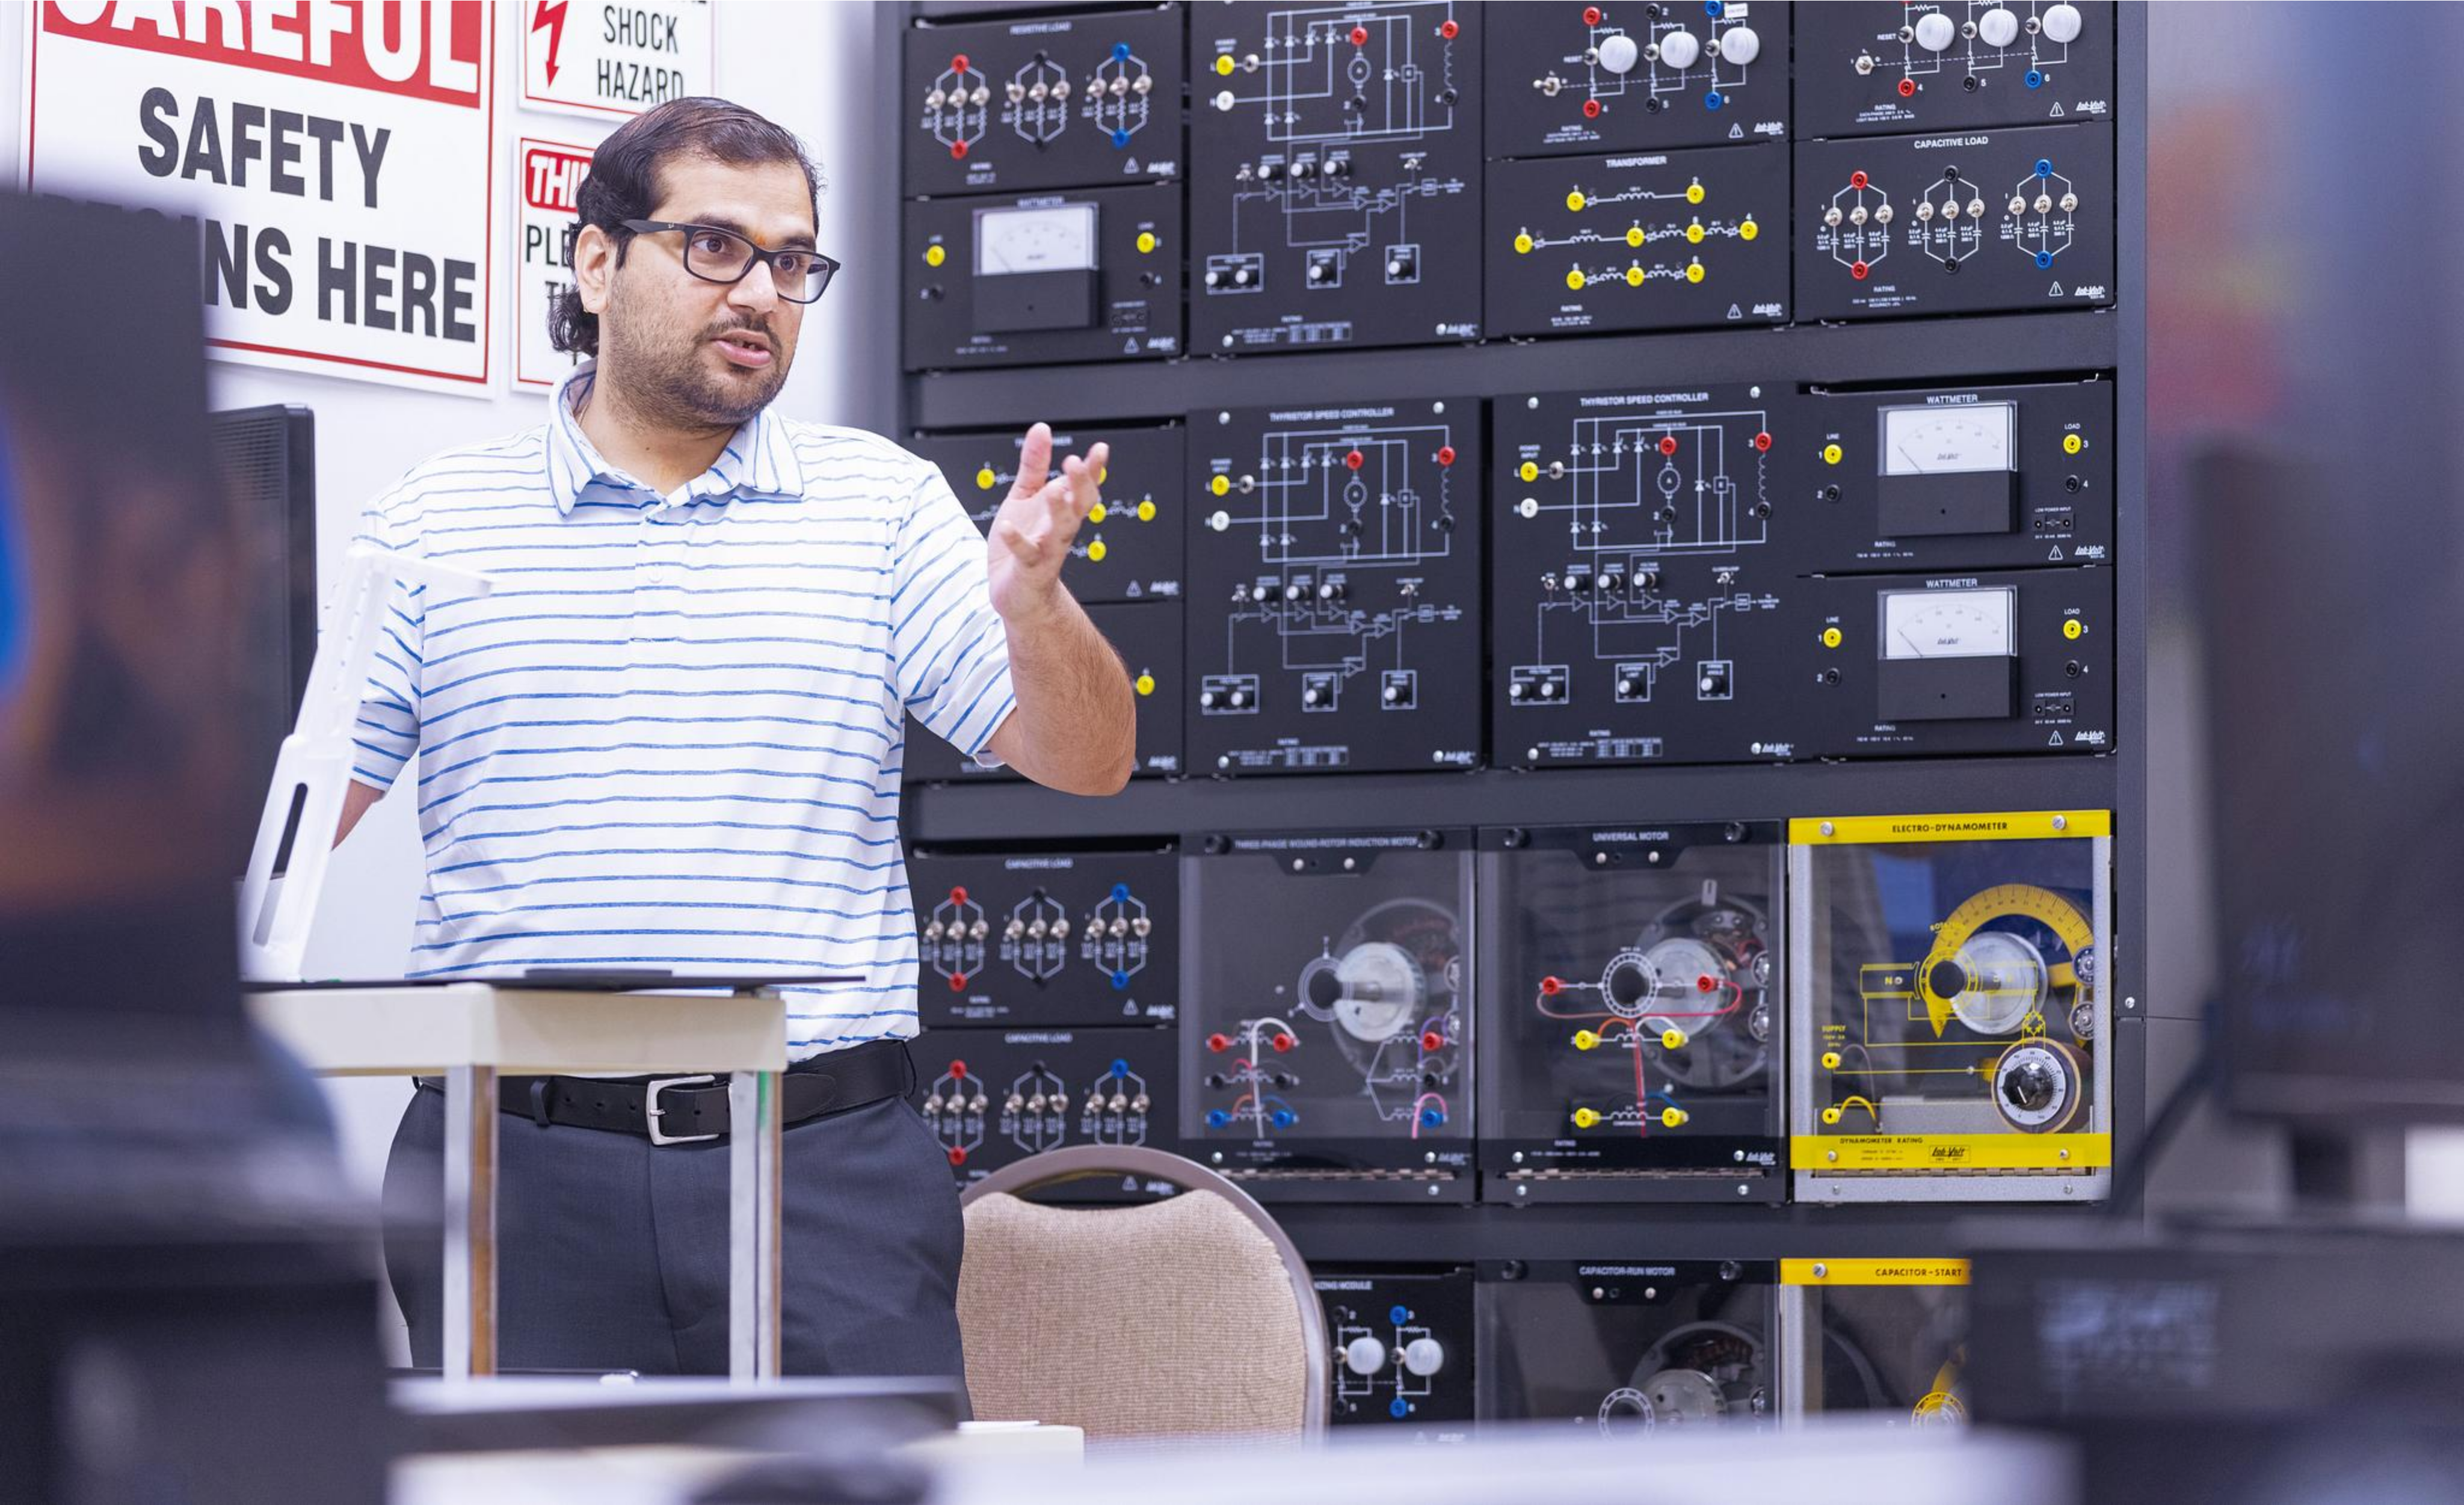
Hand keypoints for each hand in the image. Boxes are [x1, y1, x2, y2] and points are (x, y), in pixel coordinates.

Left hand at [986, 422, 1105, 627]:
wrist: (1018, 592)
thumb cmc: (1023, 542)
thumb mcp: (1026, 495)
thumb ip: (1034, 463)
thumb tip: (1042, 429)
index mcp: (1062, 510)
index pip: (1084, 486)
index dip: (1094, 469)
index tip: (1100, 449)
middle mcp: (1060, 529)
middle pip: (1079, 507)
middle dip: (1080, 486)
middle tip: (1075, 463)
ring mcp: (1047, 549)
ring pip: (1060, 531)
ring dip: (1059, 512)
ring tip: (1054, 492)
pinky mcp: (1029, 568)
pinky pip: (1026, 555)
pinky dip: (1017, 541)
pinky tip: (1006, 527)